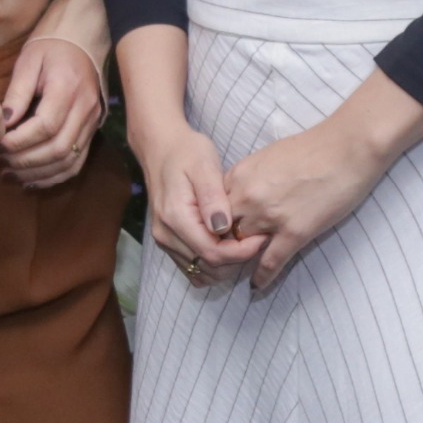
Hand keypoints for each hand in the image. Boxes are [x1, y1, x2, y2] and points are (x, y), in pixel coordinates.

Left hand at [0, 40, 104, 190]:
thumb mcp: (28, 62)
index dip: (19, 141)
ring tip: (9, 174)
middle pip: (58, 149)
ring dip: (37, 173)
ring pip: (68, 161)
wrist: (82, 41)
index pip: (46, 126)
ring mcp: (92, 123)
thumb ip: (16, 93)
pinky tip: (31, 179)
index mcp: (68, 88)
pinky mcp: (92, 131)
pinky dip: (54, 176)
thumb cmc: (50, 47)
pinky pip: (76, 163)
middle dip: (25, 161)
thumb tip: (2, 125)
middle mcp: (85, 109)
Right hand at [128, 111, 261, 287]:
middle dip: (237, 259)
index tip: (262, 237)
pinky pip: (193, 268)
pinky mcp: (168, 243)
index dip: (241, 252)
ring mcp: (165, 242)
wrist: (161, 149)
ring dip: (227, 265)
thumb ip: (213, 198)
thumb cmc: (187, 152)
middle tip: (257, 238)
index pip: (212, 253)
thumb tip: (223, 227)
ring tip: (244, 241)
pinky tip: (227, 246)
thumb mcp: (204, 165)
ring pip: (201, 272)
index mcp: (176, 217)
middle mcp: (166, 236)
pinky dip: (213, 265)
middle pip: (208, 267)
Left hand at [217, 119, 394, 292]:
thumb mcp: (269, 156)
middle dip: (222, 244)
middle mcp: (248, 197)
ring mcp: (270, 216)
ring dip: (241, 259)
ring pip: (241, 249)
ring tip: (238, 271)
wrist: (348, 147)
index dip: (214, 223)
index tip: (217, 233)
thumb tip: (245, 194)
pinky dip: (262, 277)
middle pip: (221, 231)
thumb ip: (251, 178)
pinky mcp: (294, 232)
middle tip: (224, 256)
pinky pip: (270, 262)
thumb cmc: (314, 147)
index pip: (212, 207)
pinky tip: (257, 286)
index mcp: (240, 175)